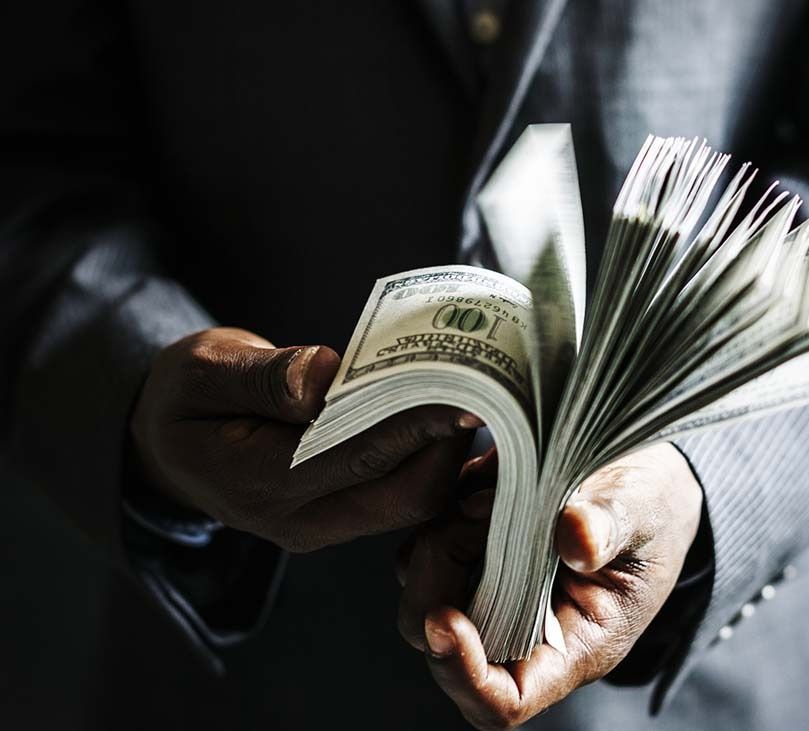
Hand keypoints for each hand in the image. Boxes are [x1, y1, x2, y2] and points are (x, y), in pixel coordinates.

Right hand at [130, 327, 480, 551]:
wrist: (170, 446)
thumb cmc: (185, 399)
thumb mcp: (201, 371)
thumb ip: (262, 377)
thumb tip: (325, 376)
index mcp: (258, 483)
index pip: (362, 456)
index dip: (422, 422)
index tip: (471, 384)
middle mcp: (299, 520)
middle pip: (406, 494)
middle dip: (451, 443)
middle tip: (485, 383)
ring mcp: (323, 526)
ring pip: (413, 501)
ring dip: (448, 452)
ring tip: (477, 394)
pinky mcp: (341, 517)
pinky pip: (402, 496)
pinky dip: (431, 458)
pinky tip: (449, 415)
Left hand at [396, 443, 701, 728]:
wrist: (644, 473)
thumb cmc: (654, 509)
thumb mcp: (645, 515)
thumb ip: (612, 528)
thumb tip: (576, 539)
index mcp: (571, 646)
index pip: (504, 700)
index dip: (464, 675)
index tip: (446, 621)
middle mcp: (521, 626)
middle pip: (442, 641)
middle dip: (435, 580)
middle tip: (471, 517)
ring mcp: (490, 586)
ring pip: (423, 585)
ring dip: (439, 537)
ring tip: (488, 492)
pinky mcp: (472, 546)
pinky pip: (428, 536)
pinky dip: (444, 507)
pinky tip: (485, 477)